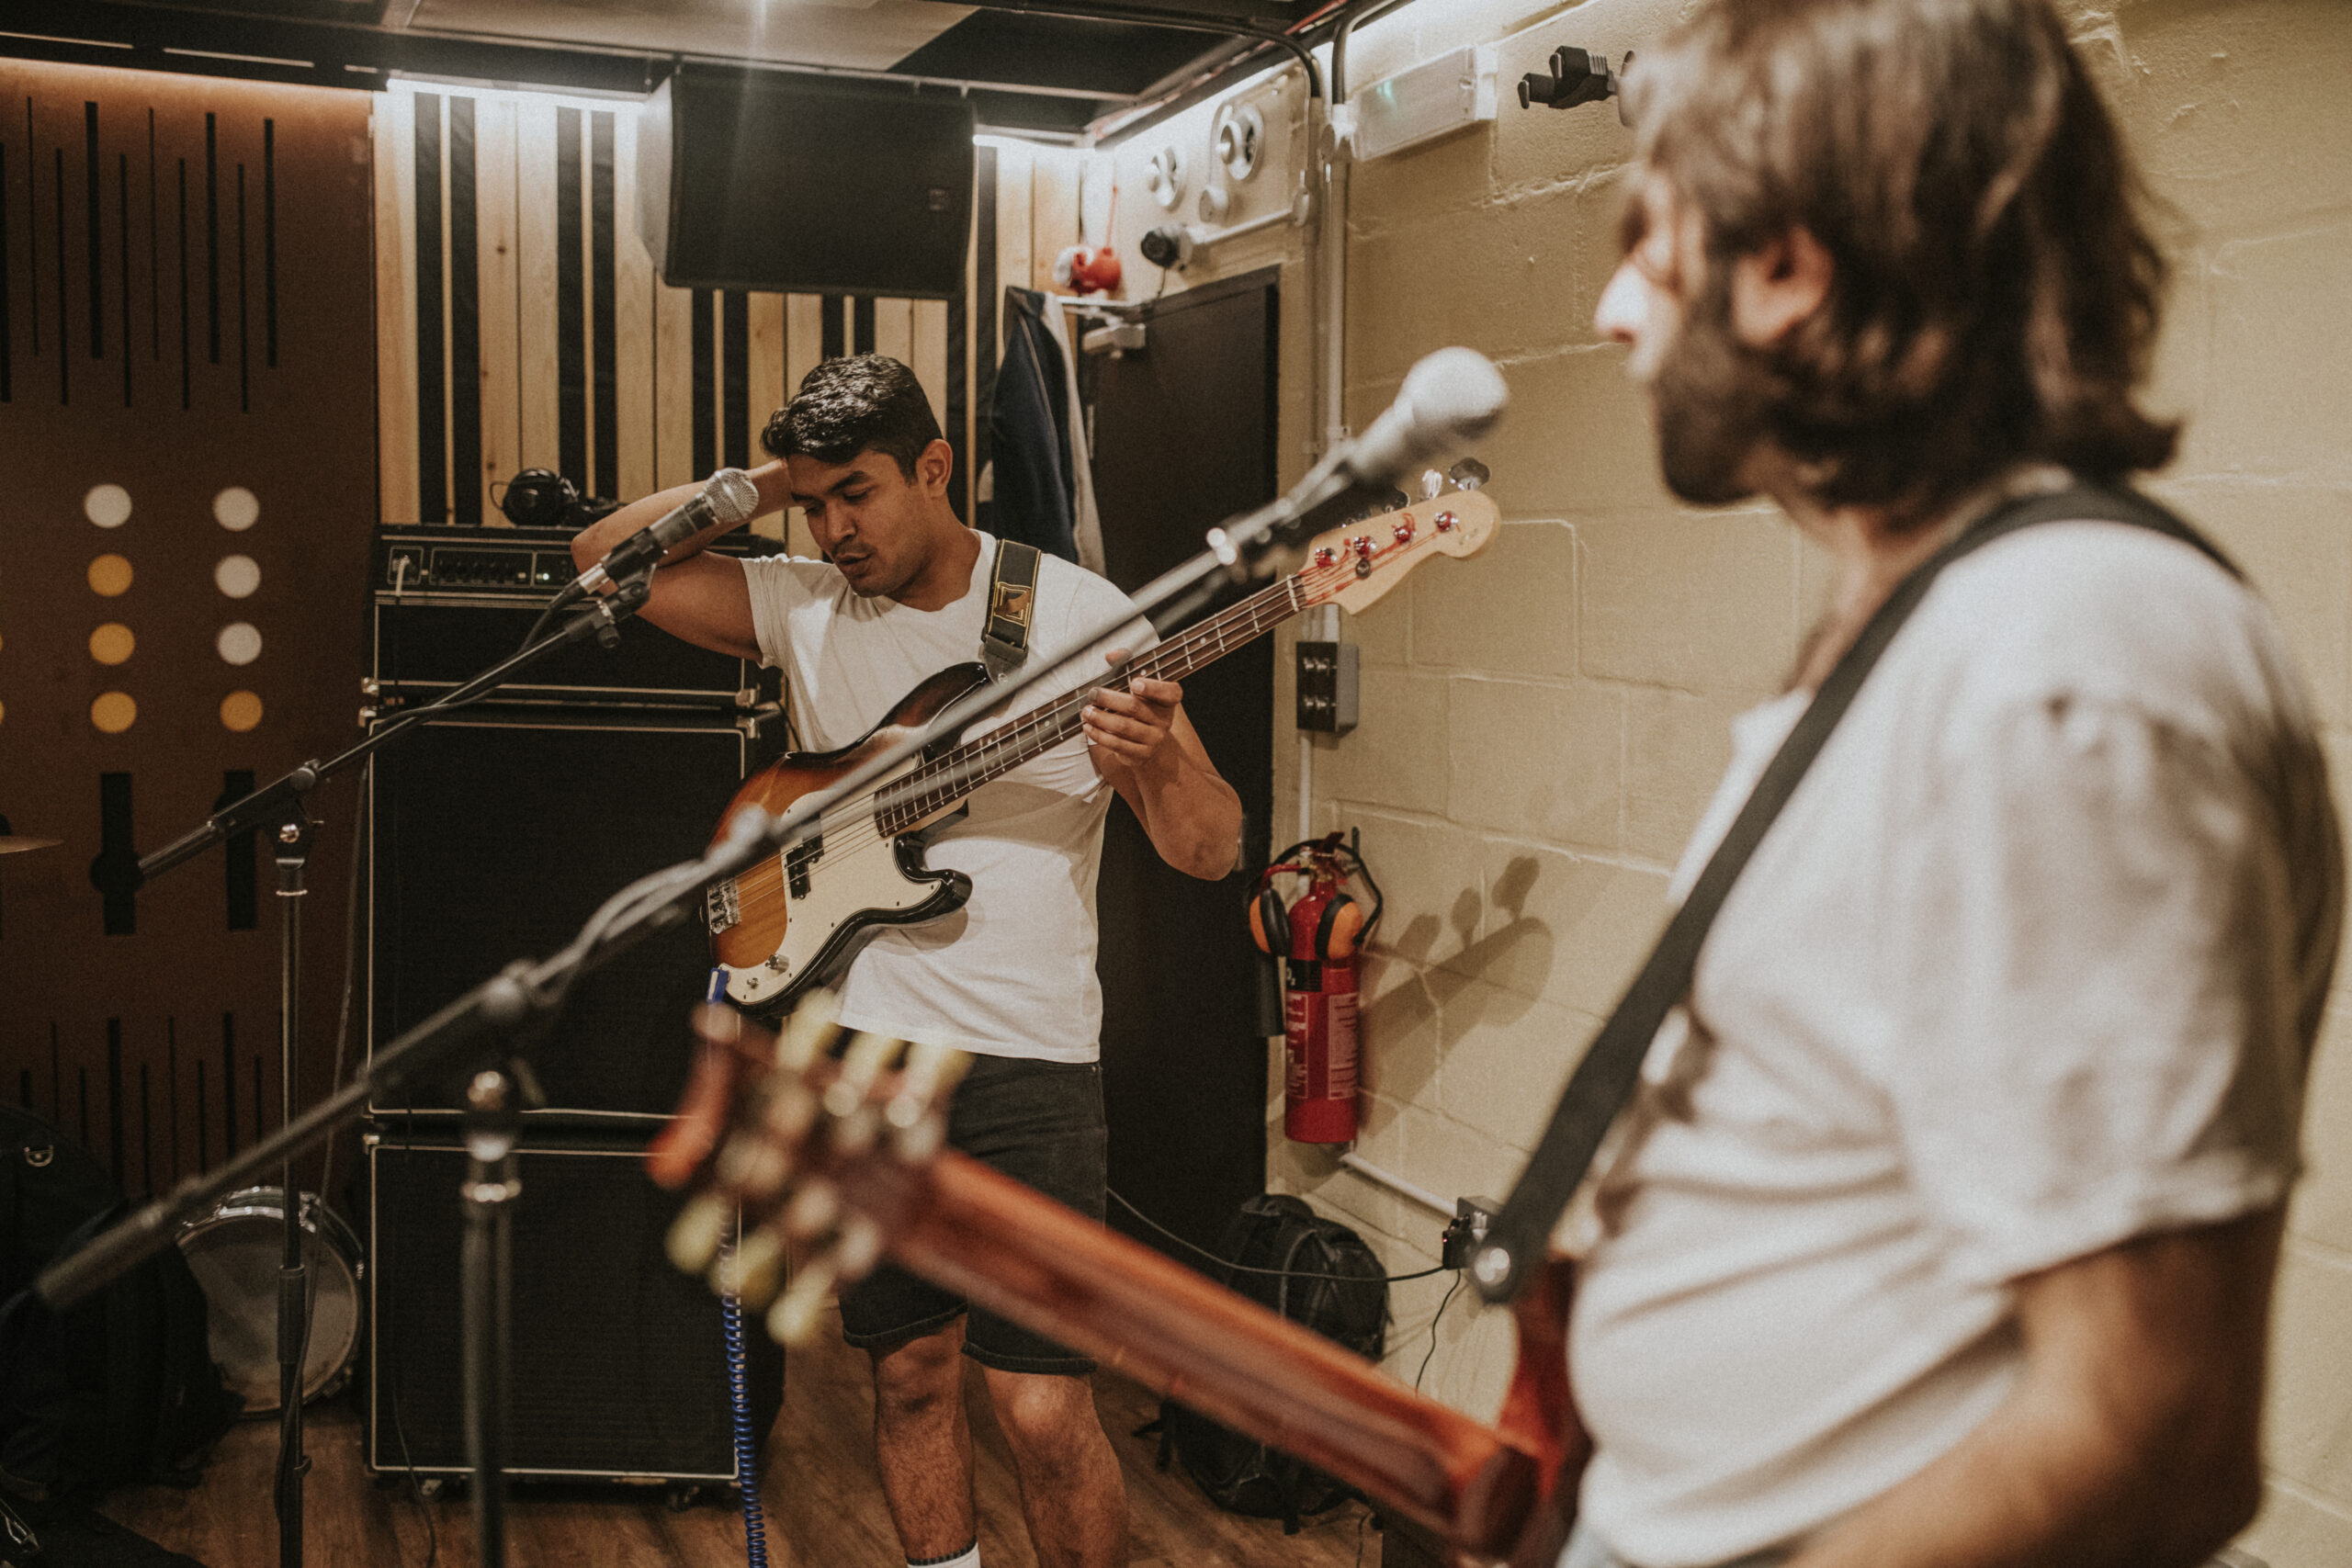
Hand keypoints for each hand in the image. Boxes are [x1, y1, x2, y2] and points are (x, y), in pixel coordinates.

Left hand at [1082, 648, 1181, 767]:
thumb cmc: (1140, 708)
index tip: (1134, 683)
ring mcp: (1155, 739)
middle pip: (1136, 707)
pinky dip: (1100, 735)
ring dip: (1101, 718)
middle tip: (1092, 694)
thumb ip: (1126, 665)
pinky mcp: (1142, 754)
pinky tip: (1088, 727)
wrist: (1147, 743)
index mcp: (1168, 700)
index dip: (1154, 688)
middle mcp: (1165, 720)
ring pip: (1124, 727)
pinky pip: (1118, 744)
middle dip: (1110, 699)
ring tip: (1086, 711)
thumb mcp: (1137, 686)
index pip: (1170, 693)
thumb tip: (1111, 655)